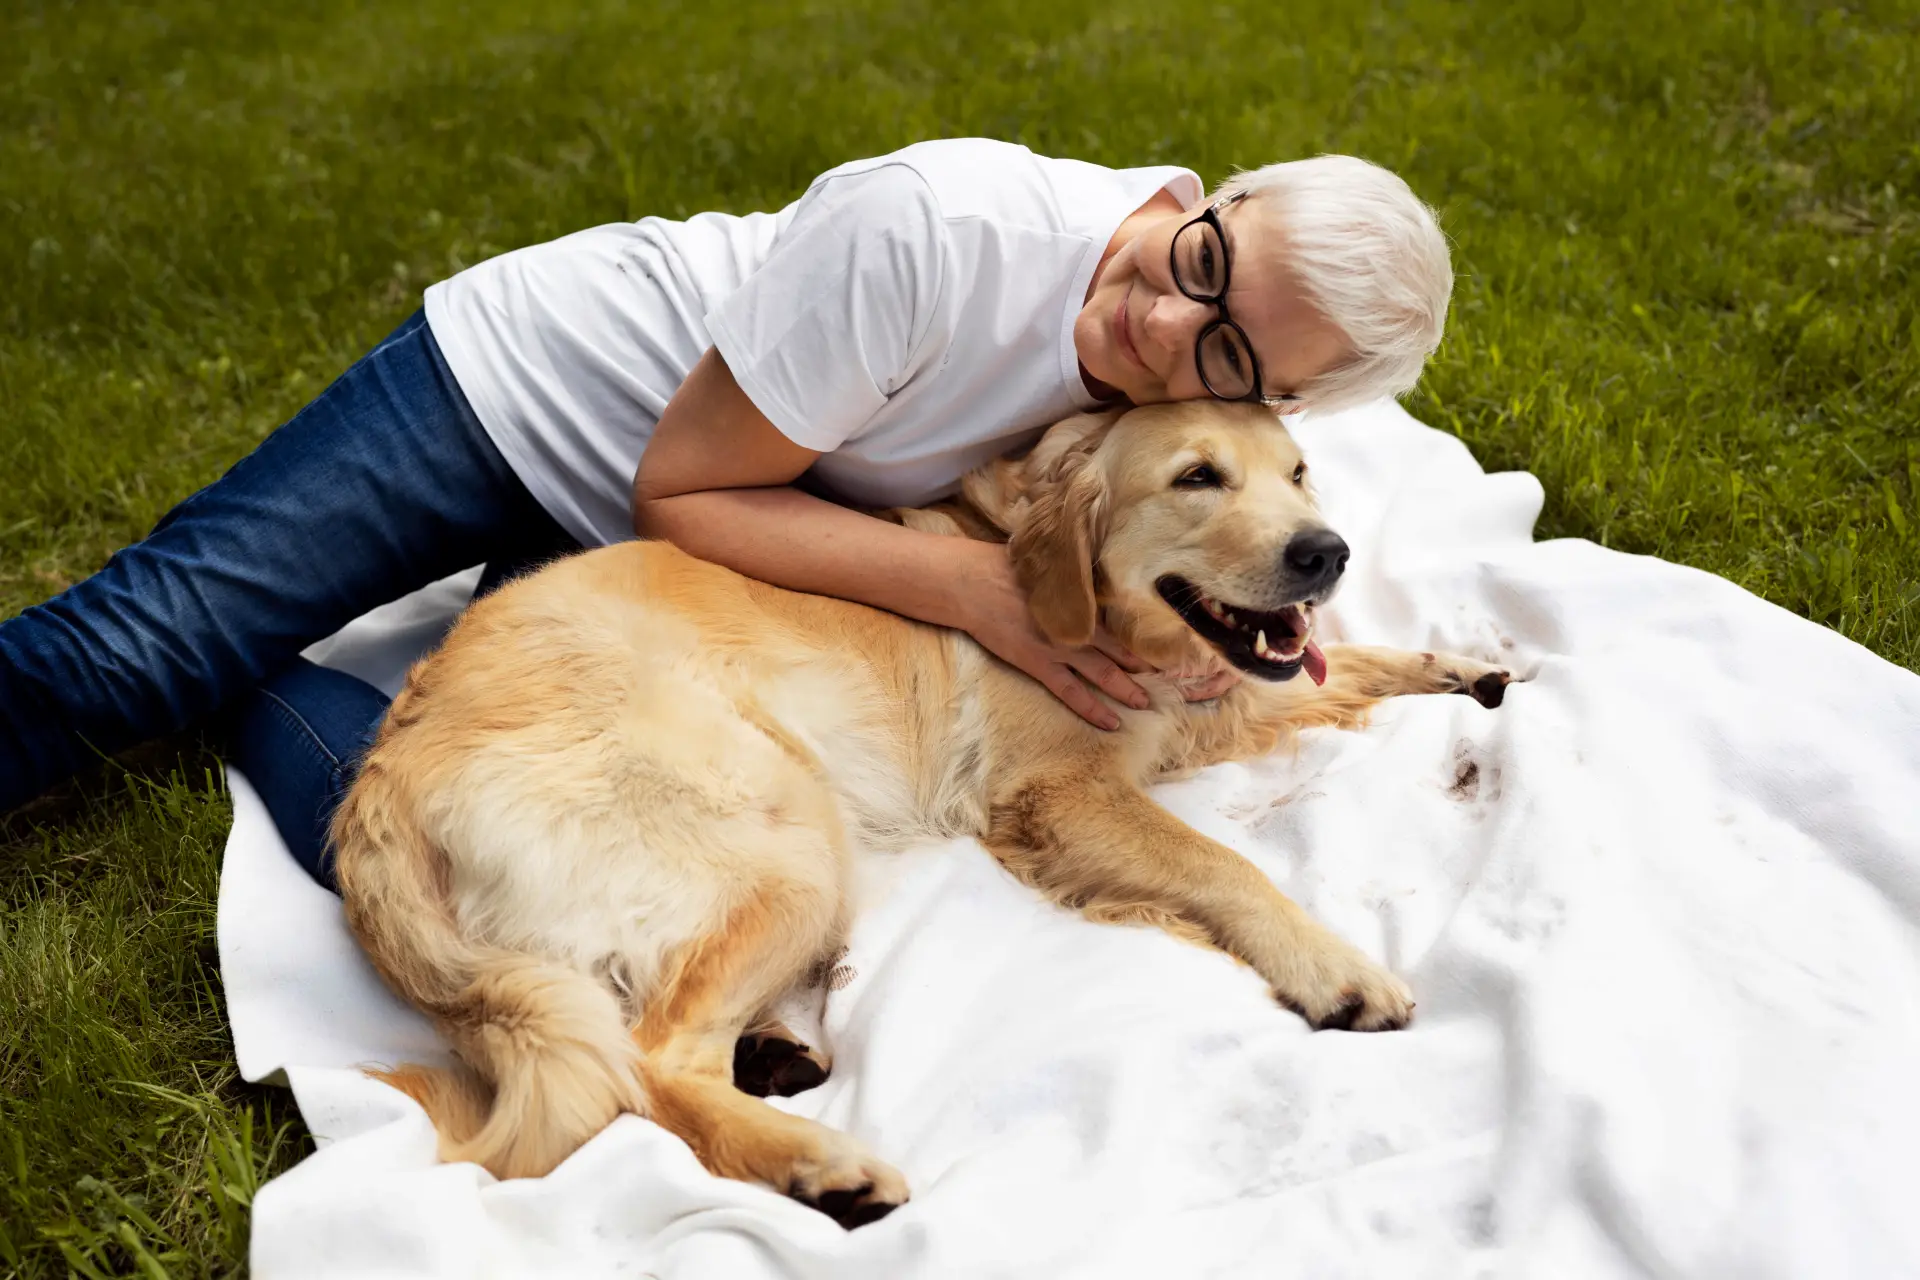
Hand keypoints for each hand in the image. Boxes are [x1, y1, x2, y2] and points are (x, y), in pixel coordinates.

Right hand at [948, 542, 1150, 730]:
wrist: (974, 583)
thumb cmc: (1010, 569)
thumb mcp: (1051, 569)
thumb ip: (1075, 581)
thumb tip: (1094, 580)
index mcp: (1082, 600)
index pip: (1124, 623)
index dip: (1145, 638)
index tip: (1168, 649)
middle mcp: (1077, 626)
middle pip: (1121, 651)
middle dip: (1146, 668)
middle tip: (1171, 683)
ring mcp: (1060, 648)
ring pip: (1104, 674)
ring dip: (1127, 690)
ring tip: (1147, 704)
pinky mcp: (1039, 664)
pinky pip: (1071, 692)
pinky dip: (1093, 708)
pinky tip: (1111, 722)